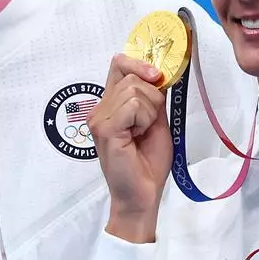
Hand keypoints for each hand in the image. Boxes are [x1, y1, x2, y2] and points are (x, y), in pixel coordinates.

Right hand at [92, 52, 170, 242]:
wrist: (142, 195)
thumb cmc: (147, 164)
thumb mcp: (156, 122)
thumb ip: (153, 98)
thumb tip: (159, 74)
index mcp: (110, 105)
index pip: (118, 64)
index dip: (139, 63)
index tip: (157, 76)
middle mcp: (100, 109)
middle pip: (131, 76)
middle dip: (152, 97)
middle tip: (149, 125)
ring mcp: (99, 118)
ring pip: (135, 90)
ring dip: (150, 112)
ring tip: (142, 133)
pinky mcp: (105, 129)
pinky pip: (133, 105)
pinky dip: (145, 119)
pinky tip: (138, 137)